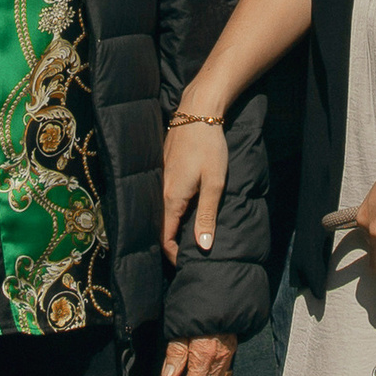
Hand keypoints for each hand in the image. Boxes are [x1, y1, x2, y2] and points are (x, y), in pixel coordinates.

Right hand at [161, 115, 227, 263]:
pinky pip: (165, 196)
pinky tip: (187, 209)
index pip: (164, 237)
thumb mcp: (214, 184)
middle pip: (161, 225)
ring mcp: (161, 178)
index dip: (173, 254)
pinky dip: (174, 209)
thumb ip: (206, 216)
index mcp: (172, 197)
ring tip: (190, 234)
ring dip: (174, 225)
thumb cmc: (209, 148)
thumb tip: (204, 247)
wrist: (198, 113)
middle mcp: (162, 190)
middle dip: (173, 242)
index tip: (187, 262)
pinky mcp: (165, 168)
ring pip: (163, 210)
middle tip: (190, 253)